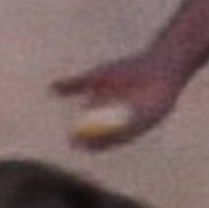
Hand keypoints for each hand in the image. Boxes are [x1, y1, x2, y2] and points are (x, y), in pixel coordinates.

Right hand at [50, 52, 184, 150]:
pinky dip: (130, 126)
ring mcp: (140, 122)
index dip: (83, 139)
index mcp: (110, 116)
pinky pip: (140, 124)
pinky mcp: (155, 119)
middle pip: (107, 137)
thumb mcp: (97, 77)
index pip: (94, 132)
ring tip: (98, 141)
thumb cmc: (128, 69)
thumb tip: (50, 89)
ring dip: (111, 138)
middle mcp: (124, 122)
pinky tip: (120, 128)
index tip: (71, 140)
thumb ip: (75, 84)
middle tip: (84, 144)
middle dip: (96, 142)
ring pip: (123, 133)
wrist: (158, 63)